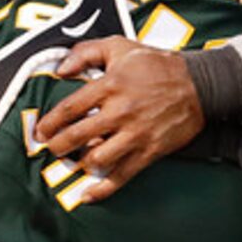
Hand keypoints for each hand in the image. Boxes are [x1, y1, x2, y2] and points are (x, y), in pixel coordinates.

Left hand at [32, 36, 203, 204]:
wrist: (200, 85)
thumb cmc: (158, 65)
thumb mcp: (120, 46)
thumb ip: (85, 53)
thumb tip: (60, 69)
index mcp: (110, 85)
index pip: (69, 109)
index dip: (50, 123)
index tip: (41, 131)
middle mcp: (120, 112)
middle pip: (77, 136)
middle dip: (58, 146)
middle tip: (52, 148)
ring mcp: (135, 134)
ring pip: (97, 158)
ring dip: (79, 164)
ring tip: (73, 161)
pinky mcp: (149, 151)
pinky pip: (121, 176)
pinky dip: (103, 189)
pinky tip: (88, 195)